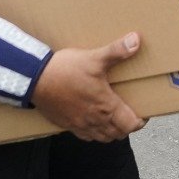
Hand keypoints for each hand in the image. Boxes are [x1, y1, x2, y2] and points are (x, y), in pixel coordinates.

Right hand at [31, 33, 147, 142]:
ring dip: (111, 131)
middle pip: (118, 134)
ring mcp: (79, 125)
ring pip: (102, 138)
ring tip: (113, 118)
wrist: (35, 79)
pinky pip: (85, 136)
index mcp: (105, 106)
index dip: (140, 121)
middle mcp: (94, 120)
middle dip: (127, 126)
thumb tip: (136, 40)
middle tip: (129, 114)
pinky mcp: (66, 125)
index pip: (130, 125)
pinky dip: (93, 132)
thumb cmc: (66, 69)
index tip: (143, 113)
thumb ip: (117, 50)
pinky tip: (92, 120)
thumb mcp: (94, 57)